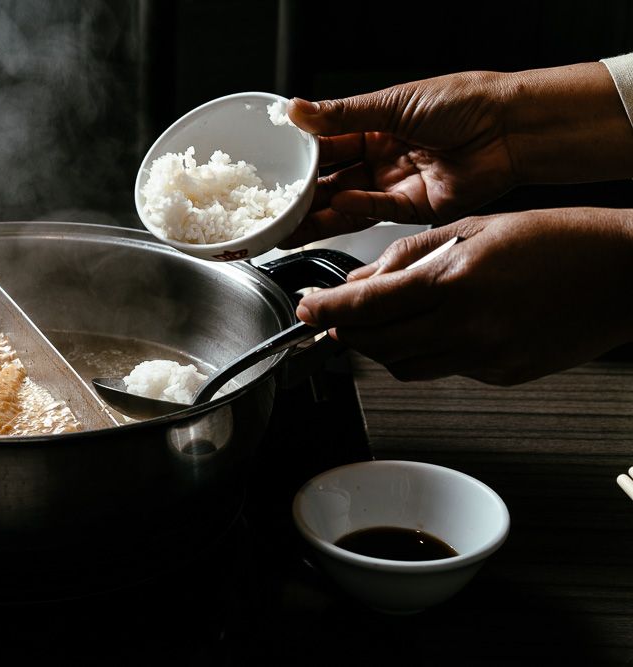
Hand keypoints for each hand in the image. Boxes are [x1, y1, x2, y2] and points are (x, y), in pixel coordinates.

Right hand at [281, 63, 632, 247]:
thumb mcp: (392, 102)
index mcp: (374, 127)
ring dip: (319, 215)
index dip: (300, 161)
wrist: (511, 127)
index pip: (326, 147)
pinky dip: (357, 209)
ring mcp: (397, 184)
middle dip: (303, 197)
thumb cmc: (463, 101)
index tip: (274, 171)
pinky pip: (378, 212)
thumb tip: (296, 110)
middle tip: (273, 210)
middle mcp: (383, 157)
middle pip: (333, 181)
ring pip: (348, 204)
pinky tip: (339, 205)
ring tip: (289, 226)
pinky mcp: (415, 208)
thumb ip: (341, 115)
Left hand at [295, 208, 632, 384]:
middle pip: (377, 346)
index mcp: (454, 282)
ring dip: (381, 347)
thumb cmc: (559, 238)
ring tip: (380, 322)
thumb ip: (410, 255)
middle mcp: (466, 327)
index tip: (305, 309)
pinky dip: (427, 352)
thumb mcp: (473, 227)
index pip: (367, 307)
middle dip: (346, 333)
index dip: (326, 312)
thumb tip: (363, 277)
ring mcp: (485, 358)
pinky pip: (445, 370)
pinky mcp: (502, 375)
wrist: (625, 273)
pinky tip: (436, 328)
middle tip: (333, 318)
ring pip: (405, 366)